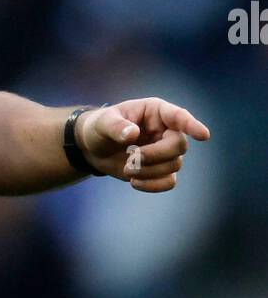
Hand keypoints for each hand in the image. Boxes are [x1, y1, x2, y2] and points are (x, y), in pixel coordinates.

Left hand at [75, 98, 210, 191]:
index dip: (192, 125)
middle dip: (156, 155)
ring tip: (126, 169)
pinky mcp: (160, 169)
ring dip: (150, 171)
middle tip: (131, 158)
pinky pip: (169, 181)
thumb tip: (132, 133)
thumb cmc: (100, 127)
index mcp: (156, 112)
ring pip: (174, 165)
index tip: (203, 136)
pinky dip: (153, 185)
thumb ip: (116, 126)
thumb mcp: (102, 123)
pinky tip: (134, 182)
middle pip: (178, 145)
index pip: (179, 117)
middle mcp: (166, 130)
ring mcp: (165, 151)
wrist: (93, 148)